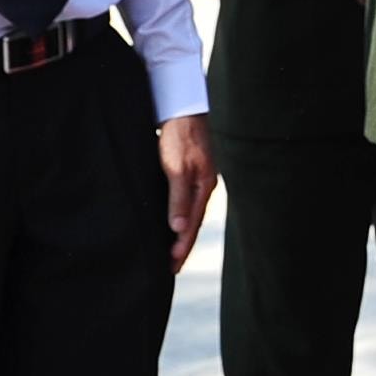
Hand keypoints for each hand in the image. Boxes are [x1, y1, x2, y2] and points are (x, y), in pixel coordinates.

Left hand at [158, 114, 216, 273]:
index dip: (181, 247)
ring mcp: (199, 178)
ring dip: (181, 233)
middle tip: (171, 268)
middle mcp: (204, 186)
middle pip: (194, 223)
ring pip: (190, 213)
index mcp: (203, 187)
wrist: (182, 106)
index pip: (192, 226)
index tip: (171, 267)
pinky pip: (185, 201)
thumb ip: (177, 198)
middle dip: (182, 246)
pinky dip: (179, 216)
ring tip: (171, 251)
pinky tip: (173, 221)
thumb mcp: (176, 167)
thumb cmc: (179, 136)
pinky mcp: (191, 171)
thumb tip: (179, 229)